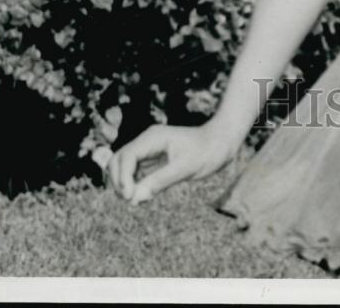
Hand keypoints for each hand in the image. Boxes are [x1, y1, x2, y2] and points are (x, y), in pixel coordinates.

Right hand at [107, 122, 235, 204]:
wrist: (221, 142)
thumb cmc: (207, 151)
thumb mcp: (186, 168)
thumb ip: (160, 181)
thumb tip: (135, 198)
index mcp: (153, 138)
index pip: (126, 157)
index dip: (122, 178)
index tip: (129, 197)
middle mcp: (147, 141)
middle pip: (118, 160)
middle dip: (118, 180)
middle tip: (129, 201)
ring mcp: (149, 149)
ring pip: (123, 165)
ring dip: (123, 182)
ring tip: (134, 200)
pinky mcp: (153, 158)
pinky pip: (134, 170)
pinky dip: (132, 183)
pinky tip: (140, 195)